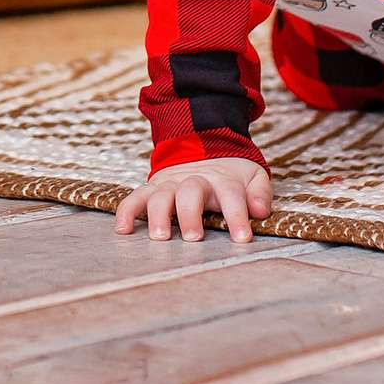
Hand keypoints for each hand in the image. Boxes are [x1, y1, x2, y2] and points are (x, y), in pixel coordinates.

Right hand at [116, 157, 273, 243]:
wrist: (205, 146)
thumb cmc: (232, 175)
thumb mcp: (253, 177)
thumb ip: (260, 193)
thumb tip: (260, 210)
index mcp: (223, 180)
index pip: (231, 196)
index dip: (237, 215)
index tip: (242, 237)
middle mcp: (195, 179)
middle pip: (191, 192)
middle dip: (190, 214)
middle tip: (193, 238)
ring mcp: (171, 182)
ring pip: (162, 194)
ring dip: (159, 214)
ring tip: (160, 236)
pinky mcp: (153, 187)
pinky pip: (136, 197)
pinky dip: (127, 211)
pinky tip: (123, 230)